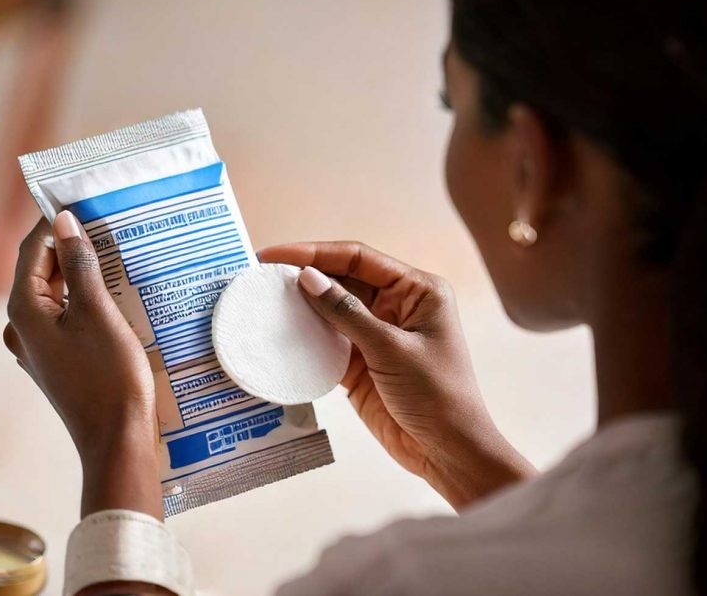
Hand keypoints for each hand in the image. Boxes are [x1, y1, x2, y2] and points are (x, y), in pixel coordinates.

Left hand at [4, 212, 162, 518]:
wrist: (117, 441)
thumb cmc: (109, 377)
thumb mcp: (98, 312)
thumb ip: (79, 264)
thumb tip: (64, 222)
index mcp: (24, 312)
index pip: (31, 250)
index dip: (55, 222)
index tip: (84, 198)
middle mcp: (21, 328)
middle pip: (41, 271)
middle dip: (71, 245)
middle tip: (106, 221)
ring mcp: (37, 348)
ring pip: (55, 294)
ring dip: (80, 272)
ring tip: (114, 251)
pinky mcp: (57, 361)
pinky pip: (65, 317)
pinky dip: (84, 299)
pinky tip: (113, 292)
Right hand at [258, 241, 533, 508]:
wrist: (447, 452)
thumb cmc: (437, 394)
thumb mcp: (390, 349)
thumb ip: (347, 312)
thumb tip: (307, 277)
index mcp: (417, 290)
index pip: (359, 259)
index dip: (315, 252)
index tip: (275, 254)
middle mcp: (397, 306)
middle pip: (342, 279)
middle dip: (303, 276)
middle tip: (259, 275)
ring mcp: (378, 335)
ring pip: (332, 310)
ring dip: (301, 306)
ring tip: (261, 300)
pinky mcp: (361, 364)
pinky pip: (328, 341)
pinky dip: (306, 337)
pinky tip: (279, 332)